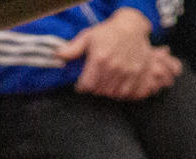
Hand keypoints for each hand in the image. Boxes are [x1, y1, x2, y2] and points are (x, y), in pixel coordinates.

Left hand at [60, 11, 183, 99]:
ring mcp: (128, 71)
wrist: (132, 26)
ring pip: (112, 94)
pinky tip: (117, 84)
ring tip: (105, 82)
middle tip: (95, 80)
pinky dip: (120, 92)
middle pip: (99, 91)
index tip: (82, 83)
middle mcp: (114, 67)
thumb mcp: (88, 37)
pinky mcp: (138, 74)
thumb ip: (73, 49)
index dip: (82, 86)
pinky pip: (127, 93)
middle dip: (94, 88)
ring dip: (107, 91)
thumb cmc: (107, 32)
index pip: (86, 86)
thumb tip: (57, 55)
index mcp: (99, 58)